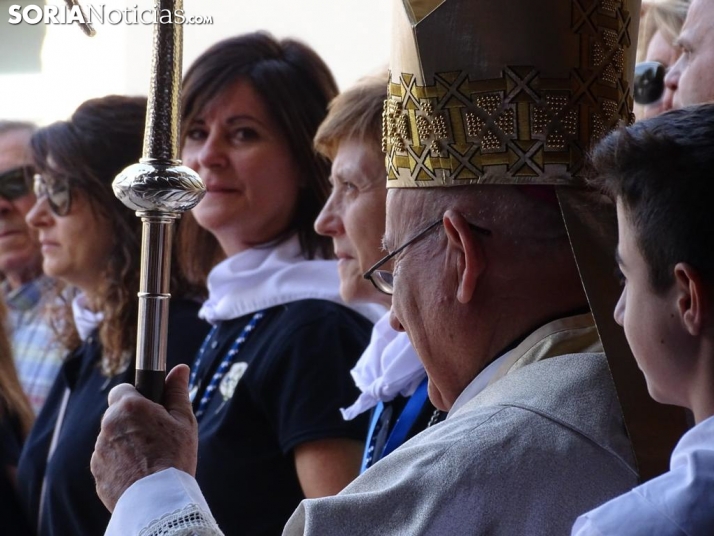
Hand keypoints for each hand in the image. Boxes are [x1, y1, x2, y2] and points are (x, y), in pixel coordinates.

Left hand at [91, 364, 197, 511]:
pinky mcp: (97, 473)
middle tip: (155, 435)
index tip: (150, 408)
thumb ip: (177, 392)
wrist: (158, 501)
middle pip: (117, 415)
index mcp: (129, 407)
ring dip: (126, 443)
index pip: (122, 389)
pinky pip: (108, 461)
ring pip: (112, 439)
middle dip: (132, 421)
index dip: (136, 397)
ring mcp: (99, 451)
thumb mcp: (184, 421)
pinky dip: (120, 464)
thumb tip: (180, 369)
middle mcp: (108, 426)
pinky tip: (140, 473)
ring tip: (150, 458)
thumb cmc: (174, 457)